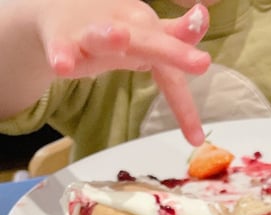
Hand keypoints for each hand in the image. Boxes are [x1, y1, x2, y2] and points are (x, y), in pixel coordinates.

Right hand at [40, 0, 210, 144]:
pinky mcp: (62, 37)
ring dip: (109, 37)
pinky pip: (61, 47)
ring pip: (100, 35)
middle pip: (150, 42)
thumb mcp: (148, 35)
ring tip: (120, 38)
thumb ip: (176, 37)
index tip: (197, 138)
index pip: (173, 73)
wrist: (61, 10)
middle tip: (202, 62)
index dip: (185, 106)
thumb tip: (203, 17)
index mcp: (149, 31)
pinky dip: (61, 54)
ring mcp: (92, 31)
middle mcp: (125, 27)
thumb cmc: (116, 27)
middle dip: (174, 51)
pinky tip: (62, 66)